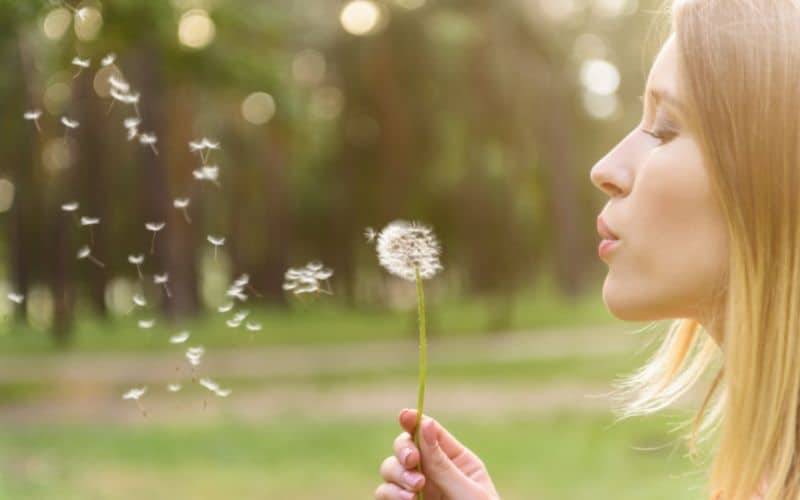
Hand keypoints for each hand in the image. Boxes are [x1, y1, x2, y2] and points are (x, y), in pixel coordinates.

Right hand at [374, 408, 499, 499]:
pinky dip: (391, 494)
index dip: (414, 420)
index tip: (404, 415)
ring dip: (398, 474)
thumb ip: (443, 463)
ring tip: (416, 490)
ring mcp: (417, 490)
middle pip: (405, 447)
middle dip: (404, 450)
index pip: (430, 433)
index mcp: (456, 460)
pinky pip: (384, 493)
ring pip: (391, 469)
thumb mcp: (468, 491)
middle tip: (413, 462)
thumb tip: (425, 424)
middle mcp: (433, 472)